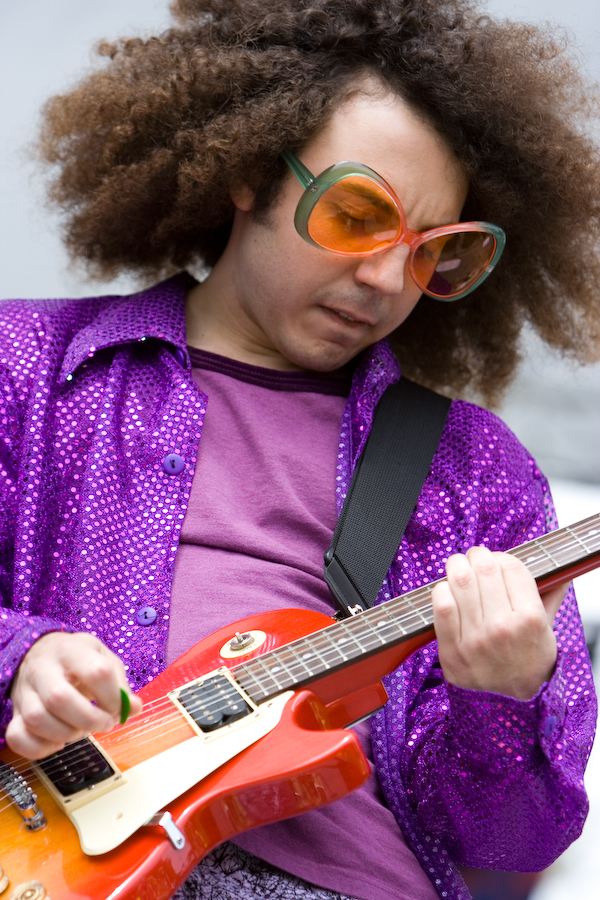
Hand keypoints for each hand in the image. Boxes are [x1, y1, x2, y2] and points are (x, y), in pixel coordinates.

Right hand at [7, 632, 142, 758]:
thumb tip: (134, 708)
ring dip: (66, 734)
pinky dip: (39, 748)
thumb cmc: (77, 659)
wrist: (40, 652)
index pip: (96, 673)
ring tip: (82, 731)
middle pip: (60, 698)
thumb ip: (120, 684)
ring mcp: (25, 691)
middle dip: (89, 719)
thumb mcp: (103, 659)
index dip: (112, 698)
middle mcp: (43, 668)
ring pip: (37, 719)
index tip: (119, 708)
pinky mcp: (14, 712)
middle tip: (103, 724)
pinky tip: (58, 743)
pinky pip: (17, 737)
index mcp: (71, 650)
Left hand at [431, 547, 566, 699]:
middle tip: (474, 558)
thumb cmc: (529, 663)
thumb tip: (559, 570)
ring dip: (456, 567)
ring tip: (458, 568)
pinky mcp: (452, 651)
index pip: (511, 567)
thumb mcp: (548, 631)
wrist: (511, 705)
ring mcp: (476, 640)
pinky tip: (447, 591)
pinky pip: (441, 606)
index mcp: (530, 619)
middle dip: (476, 556)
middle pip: (484, 568)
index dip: (501, 557)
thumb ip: (551, 596)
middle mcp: (503, 628)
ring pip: (460, 581)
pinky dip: (441, 590)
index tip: (496, 560)